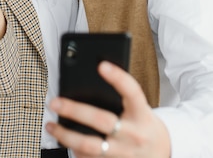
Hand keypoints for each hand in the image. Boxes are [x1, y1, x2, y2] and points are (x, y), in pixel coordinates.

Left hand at [46, 61, 170, 157]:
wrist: (161, 153)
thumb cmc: (142, 125)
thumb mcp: (140, 109)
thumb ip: (121, 98)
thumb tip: (87, 82)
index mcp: (142, 114)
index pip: (133, 92)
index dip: (118, 77)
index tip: (101, 65)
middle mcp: (134, 135)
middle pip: (102, 120)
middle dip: (75, 110)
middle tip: (55, 101)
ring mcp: (124, 154)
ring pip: (90, 146)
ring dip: (66, 136)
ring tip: (50, 125)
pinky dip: (74, 151)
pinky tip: (65, 141)